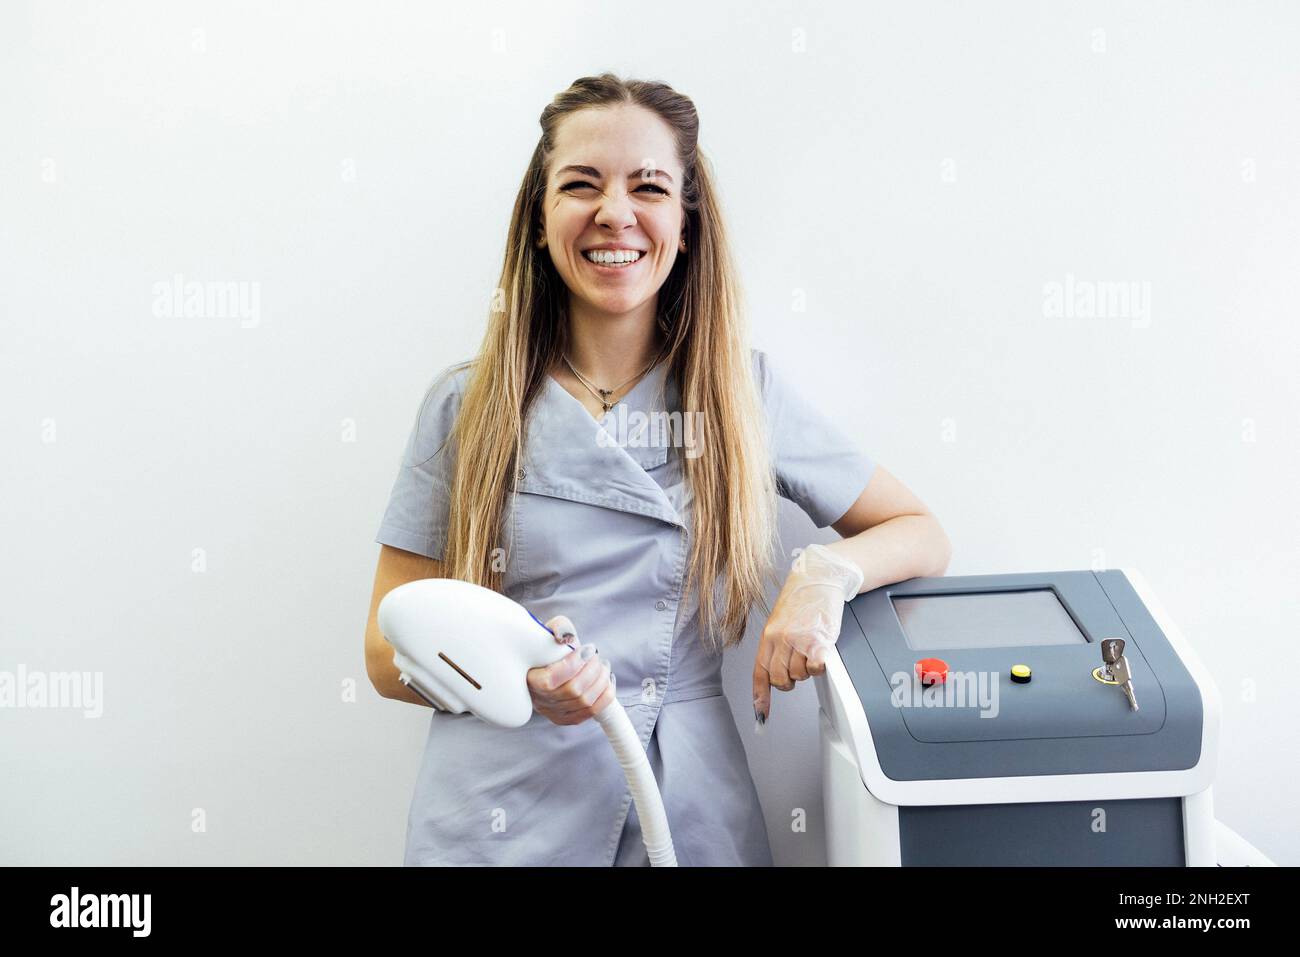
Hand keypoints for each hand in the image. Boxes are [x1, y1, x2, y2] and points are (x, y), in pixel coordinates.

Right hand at [527, 615, 615, 725]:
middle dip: (592, 670)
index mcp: (530, 680)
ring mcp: (555, 712)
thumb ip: (559, 628)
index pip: (551, 680)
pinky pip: (592, 711)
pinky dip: (606, 695)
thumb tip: (567, 639)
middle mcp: (541, 700)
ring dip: (601, 680)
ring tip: (603, 665)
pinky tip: (607, 680)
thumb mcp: (549, 631)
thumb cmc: (547, 648)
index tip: (587, 648)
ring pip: (585, 701)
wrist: (544, 665)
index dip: (574, 664)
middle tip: (596, 656)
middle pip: (573, 690)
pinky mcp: (568, 718)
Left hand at [752, 544, 863, 726]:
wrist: (819, 578)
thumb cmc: (801, 601)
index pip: (759, 674)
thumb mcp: (779, 623)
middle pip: (780, 680)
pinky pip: (817, 668)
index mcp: (768, 636)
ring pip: (800, 676)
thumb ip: (776, 646)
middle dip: (789, 680)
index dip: (760, 698)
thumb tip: (775, 672)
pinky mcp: (818, 640)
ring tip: (811, 651)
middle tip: (798, 666)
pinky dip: (820, 666)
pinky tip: (821, 652)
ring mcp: (798, 640)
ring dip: (807, 670)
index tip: (761, 716)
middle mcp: (780, 639)